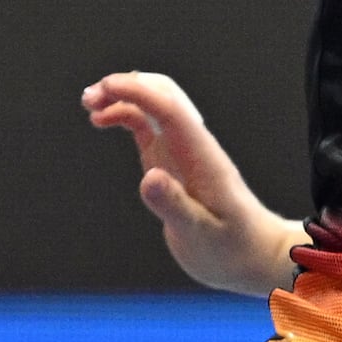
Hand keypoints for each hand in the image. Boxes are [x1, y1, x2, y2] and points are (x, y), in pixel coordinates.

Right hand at [84, 68, 303, 295]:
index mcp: (203, 158)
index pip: (171, 111)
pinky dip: (124, 117)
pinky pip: (147, 127)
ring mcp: (180, 152)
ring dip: (122, 98)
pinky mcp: (170, 162)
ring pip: (152, 107)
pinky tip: (103, 121)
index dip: (139, 93)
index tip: (107, 86)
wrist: (251, 255)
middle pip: (163, 96)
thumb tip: (148, 177)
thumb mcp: (201, 234)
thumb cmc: (232, 247)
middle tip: (90, 98)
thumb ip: (175, 205)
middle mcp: (192, 147)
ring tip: (90, 107)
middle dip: (128, 87)